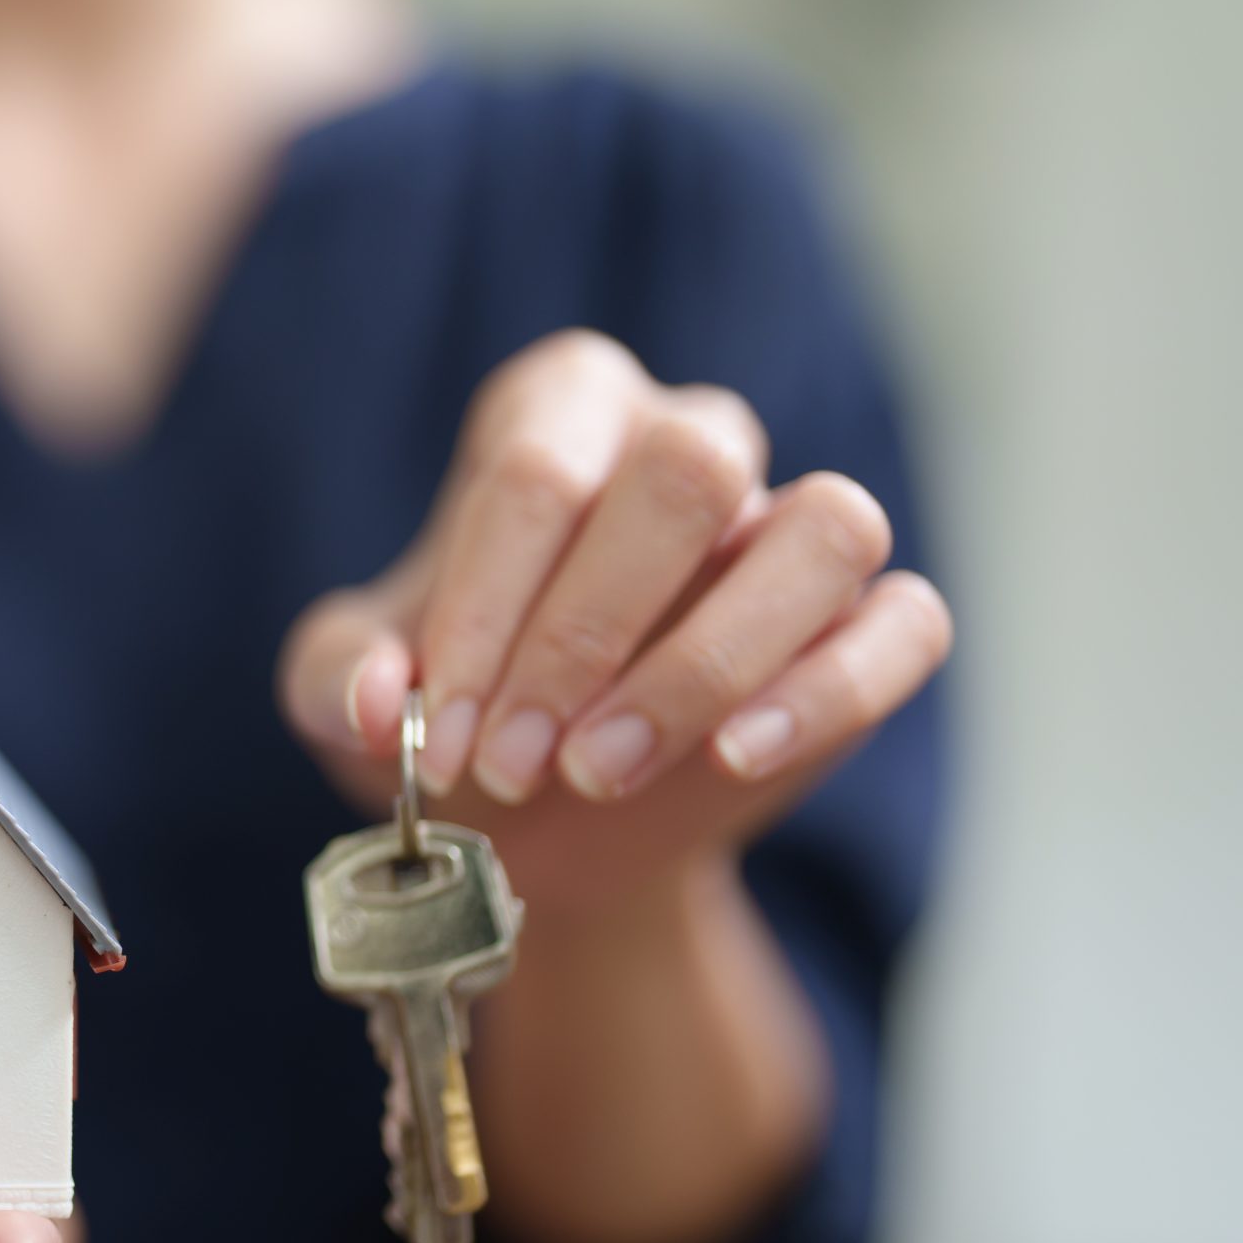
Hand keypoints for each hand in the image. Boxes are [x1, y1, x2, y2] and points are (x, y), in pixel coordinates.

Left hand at [279, 329, 949, 919]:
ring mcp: (789, 529)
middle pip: (688, 471)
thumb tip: (377, 701)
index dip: (487, 610)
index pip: (539, 469)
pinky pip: (906, 621)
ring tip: (604, 768)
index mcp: (561, 413)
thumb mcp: (349, 697)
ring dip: (712, 660)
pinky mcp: (867, 624)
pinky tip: (733, 758)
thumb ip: (337, 677)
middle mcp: (689, 441)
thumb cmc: (449, 719)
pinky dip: (831, 689)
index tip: (442, 735)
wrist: (537, 828)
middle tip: (511, 766)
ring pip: (827, 527)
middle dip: (587, 632)